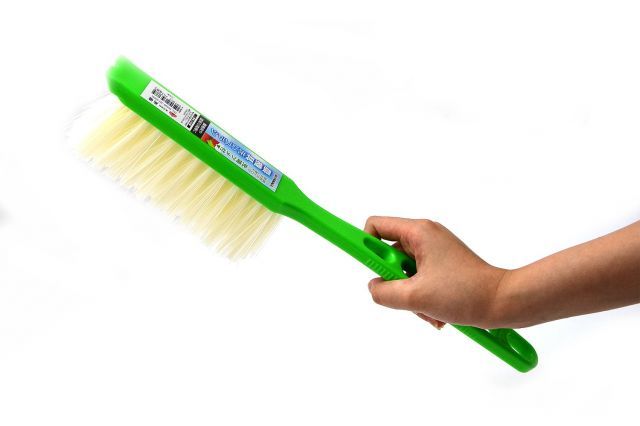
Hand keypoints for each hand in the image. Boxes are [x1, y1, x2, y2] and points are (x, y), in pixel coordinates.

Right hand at [364, 216, 506, 328]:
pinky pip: (419, 279)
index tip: (365, 266)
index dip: (364, 244)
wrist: (504, 302)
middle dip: (394, 281)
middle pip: (389, 254)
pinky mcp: (444, 264)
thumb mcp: (415, 297)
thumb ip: (383, 292)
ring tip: (429, 309)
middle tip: (408, 295)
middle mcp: (426, 235)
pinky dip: (422, 297)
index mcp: (419, 232)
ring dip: (410, 295)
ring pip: (404, 272)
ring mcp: (436, 250)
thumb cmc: (466, 294)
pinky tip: (437, 311)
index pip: (375, 226)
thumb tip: (373, 287)